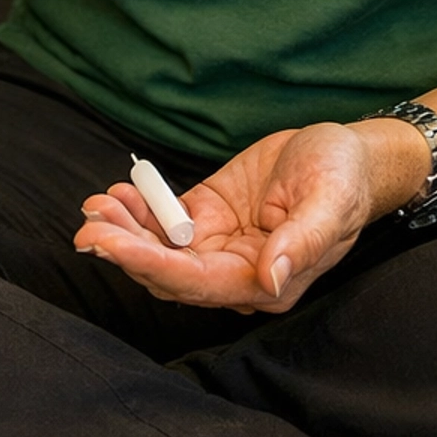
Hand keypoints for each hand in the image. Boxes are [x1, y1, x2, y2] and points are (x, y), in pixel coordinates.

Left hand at [73, 117, 428, 311]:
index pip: (195, 282)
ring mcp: (218, 245)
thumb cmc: (344, 178)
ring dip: (124, 231)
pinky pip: (164, 224)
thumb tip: (269, 278)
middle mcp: (235, 272)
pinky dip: (137, 211)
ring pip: (158, 251)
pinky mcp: (208, 218)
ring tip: (96, 203)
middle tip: (89, 222)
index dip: (149, 265)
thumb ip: (302, 243)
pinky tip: (118, 193)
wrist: (348, 154)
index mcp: (265, 282)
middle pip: (167, 273)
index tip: (108, 244)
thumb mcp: (329, 202)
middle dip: (124, 250)